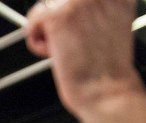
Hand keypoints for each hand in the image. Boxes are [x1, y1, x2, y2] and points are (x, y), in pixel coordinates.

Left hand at [25, 0, 145, 122]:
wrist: (105, 90)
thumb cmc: (106, 68)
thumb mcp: (112, 24)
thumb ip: (95, 9)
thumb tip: (74, 6)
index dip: (72, 12)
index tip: (75, 26)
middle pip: (58, 1)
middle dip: (58, 20)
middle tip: (72, 42)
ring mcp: (78, 1)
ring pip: (44, 7)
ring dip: (47, 30)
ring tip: (67, 49)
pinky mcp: (58, 16)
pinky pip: (33, 21)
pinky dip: (37, 42)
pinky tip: (56, 53)